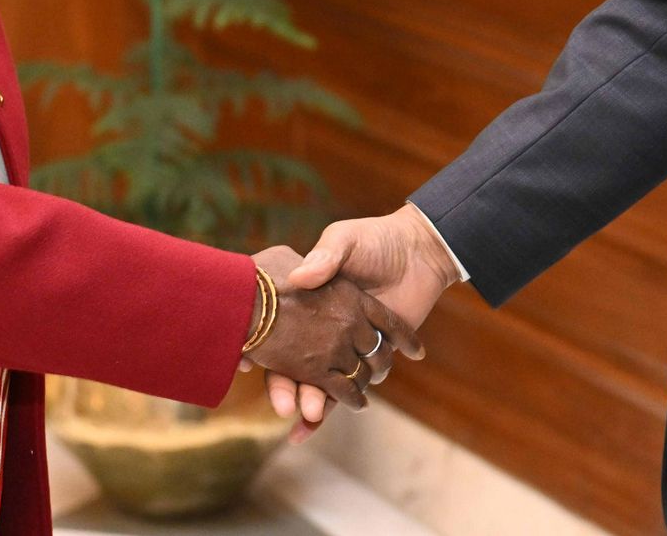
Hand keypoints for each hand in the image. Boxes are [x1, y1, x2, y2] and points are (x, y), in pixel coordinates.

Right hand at [265, 206, 459, 437]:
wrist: (414, 250)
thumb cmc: (374, 241)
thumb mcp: (343, 240)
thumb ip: (325, 257)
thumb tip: (301, 277)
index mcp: (311, 303)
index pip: (281, 331)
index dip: (265, 348)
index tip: (252, 362)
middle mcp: (324, 330)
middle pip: (298, 365)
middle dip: (290, 387)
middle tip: (286, 404)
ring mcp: (346, 348)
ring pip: (321, 383)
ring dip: (313, 400)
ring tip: (310, 411)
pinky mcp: (370, 359)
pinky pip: (348, 389)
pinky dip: (333, 407)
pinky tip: (308, 426)